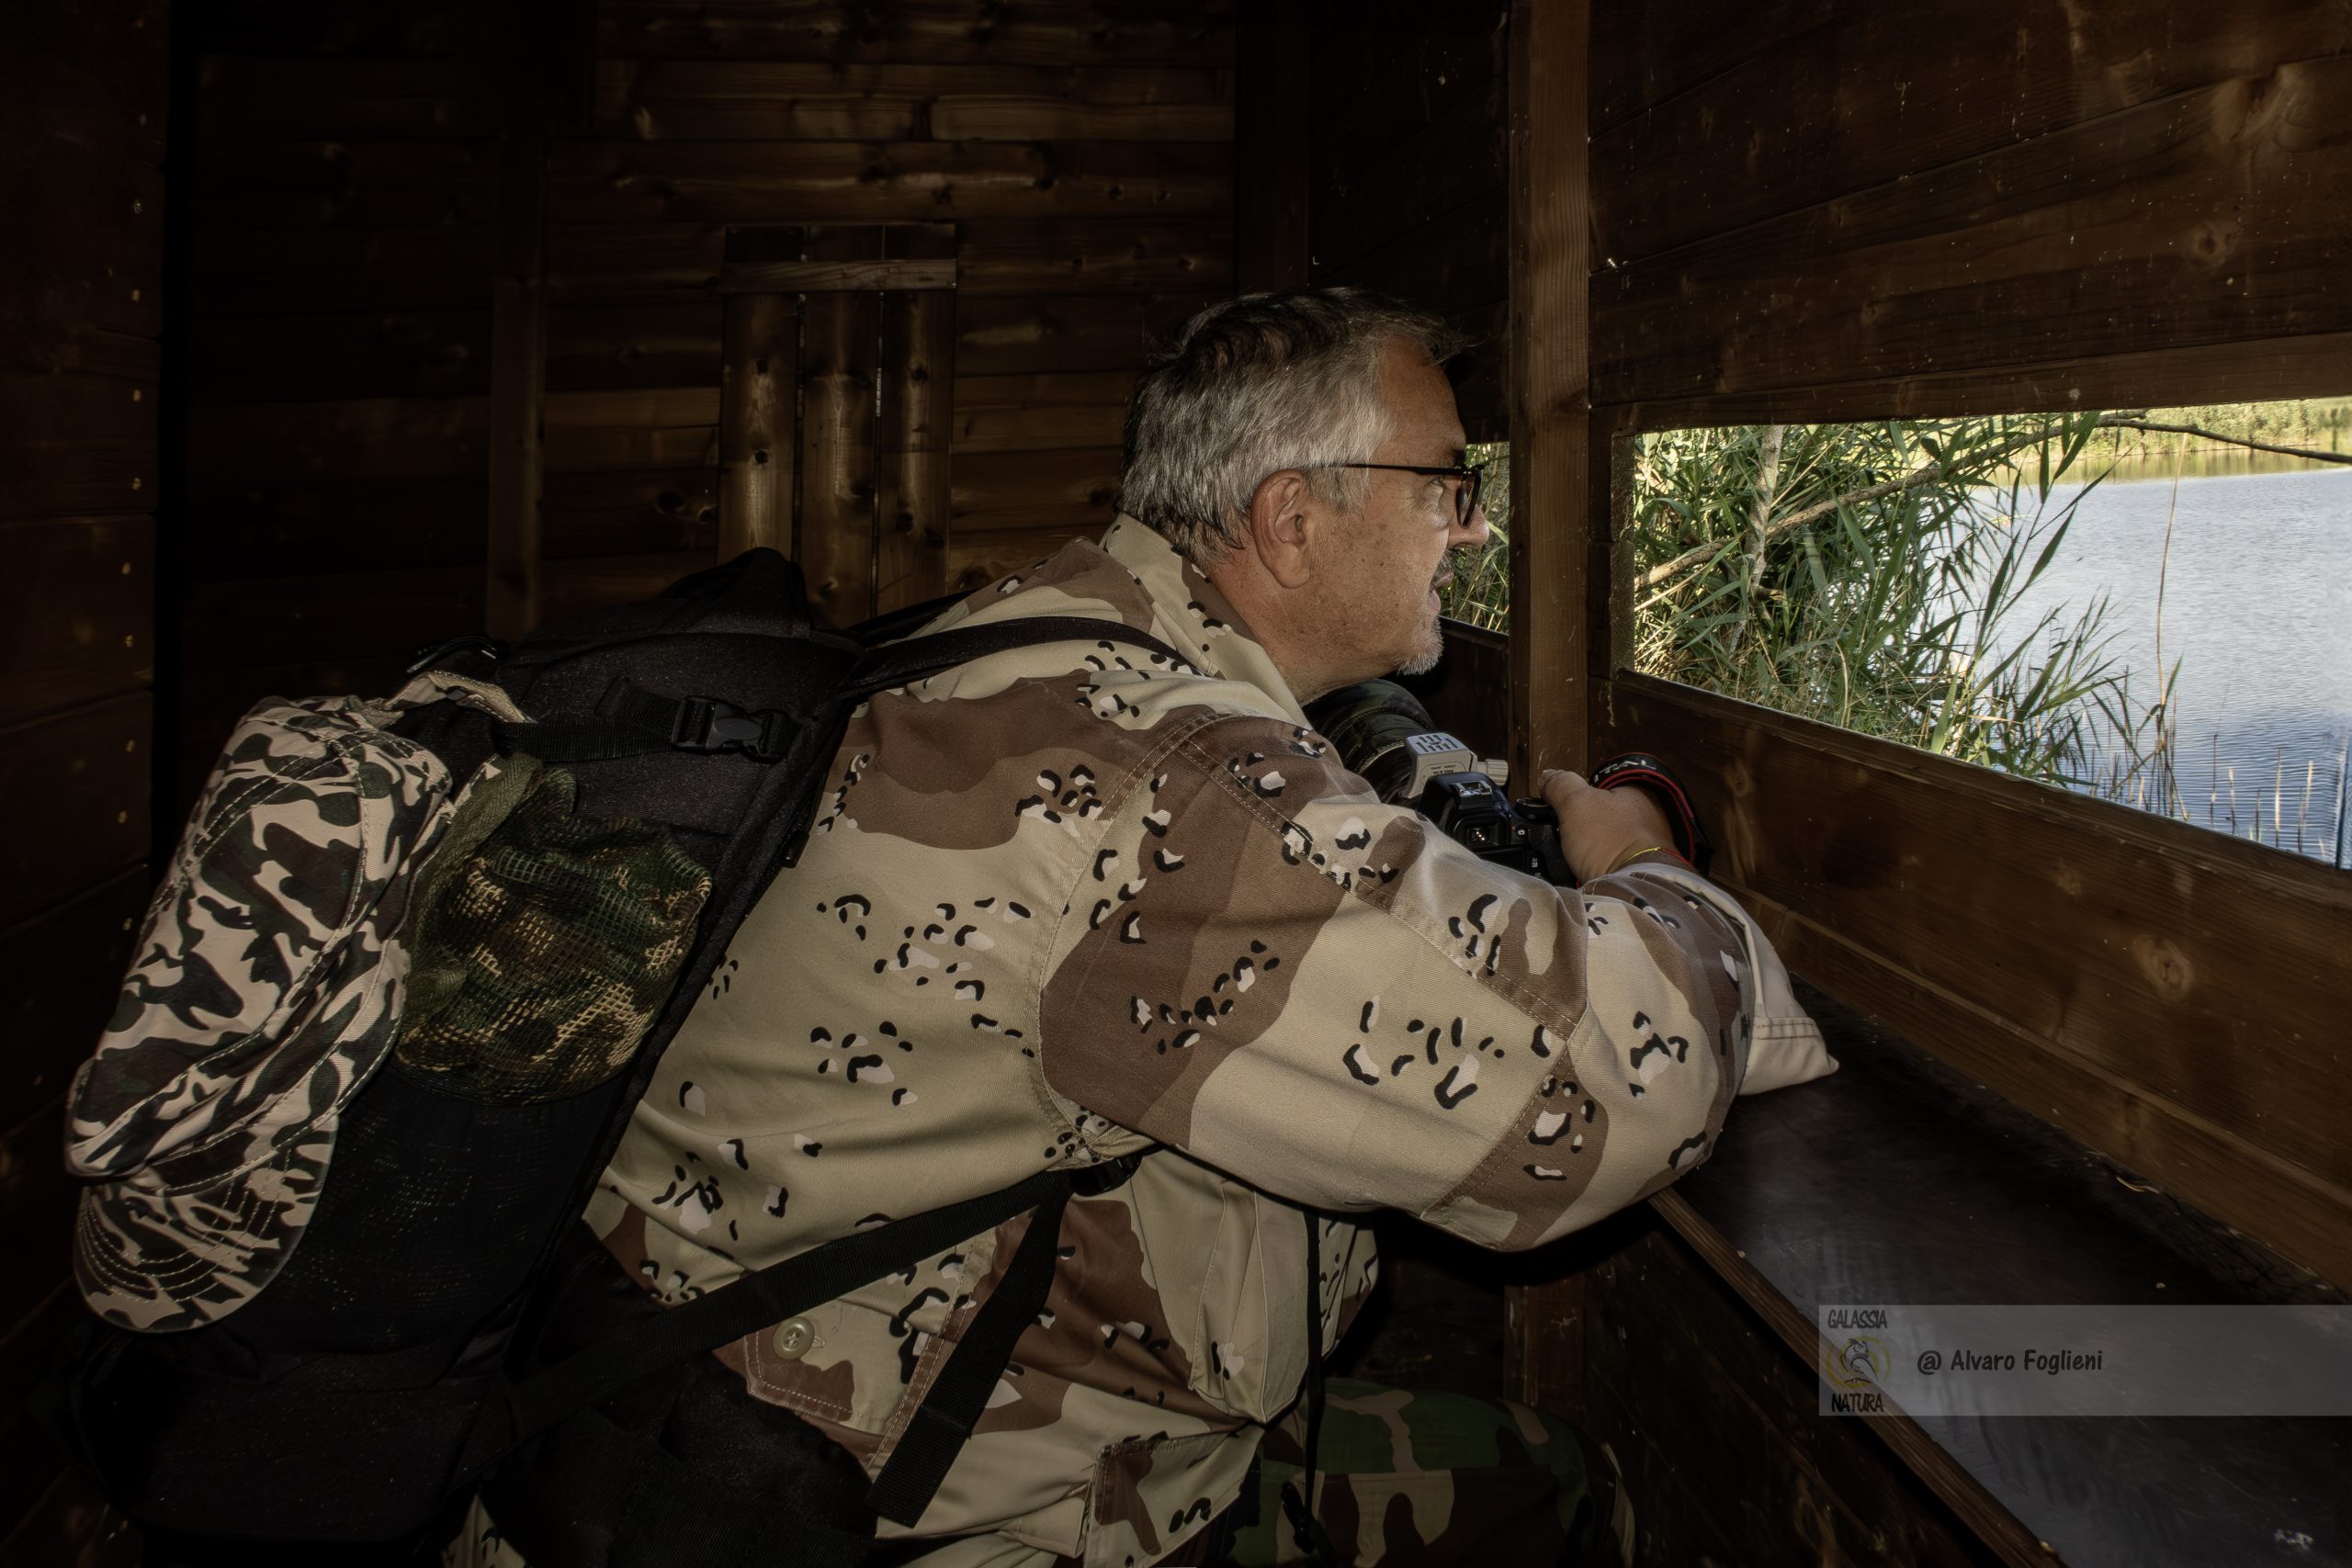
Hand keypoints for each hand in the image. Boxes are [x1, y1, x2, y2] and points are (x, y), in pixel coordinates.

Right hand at [1540, 769, 1679, 882]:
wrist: (1632, 888)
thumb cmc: (1609, 840)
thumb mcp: (1575, 803)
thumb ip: (1561, 785)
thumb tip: (1548, 776)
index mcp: (1637, 793)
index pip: (1601, 786)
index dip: (1578, 797)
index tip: (1563, 811)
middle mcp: (1648, 816)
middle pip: (1604, 815)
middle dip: (1584, 827)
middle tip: (1567, 837)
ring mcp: (1649, 845)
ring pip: (1608, 841)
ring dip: (1592, 850)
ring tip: (1576, 859)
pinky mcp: (1644, 871)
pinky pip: (1615, 863)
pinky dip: (1601, 867)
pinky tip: (1591, 872)